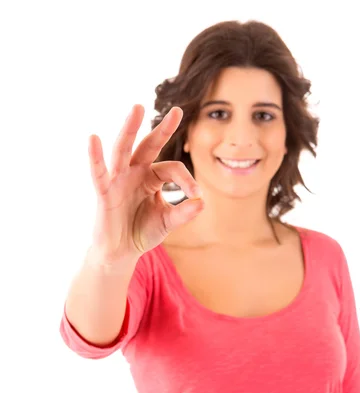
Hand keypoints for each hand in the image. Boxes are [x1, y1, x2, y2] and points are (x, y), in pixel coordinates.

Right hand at [88, 104, 203, 262]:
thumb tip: (202, 202)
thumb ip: (184, 213)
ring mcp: (119, 180)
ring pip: (123, 150)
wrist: (121, 253)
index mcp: (151, 177)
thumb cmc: (142, 232)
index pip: (172, 169)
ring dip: (130, 129)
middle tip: (178, 111)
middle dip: (161, 130)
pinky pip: (99, 173)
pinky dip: (95, 157)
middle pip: (148, 146)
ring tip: (137, 108)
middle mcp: (135, 173)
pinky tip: (93, 139)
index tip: (197, 194)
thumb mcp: (167, 222)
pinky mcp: (105, 192)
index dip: (187, 180)